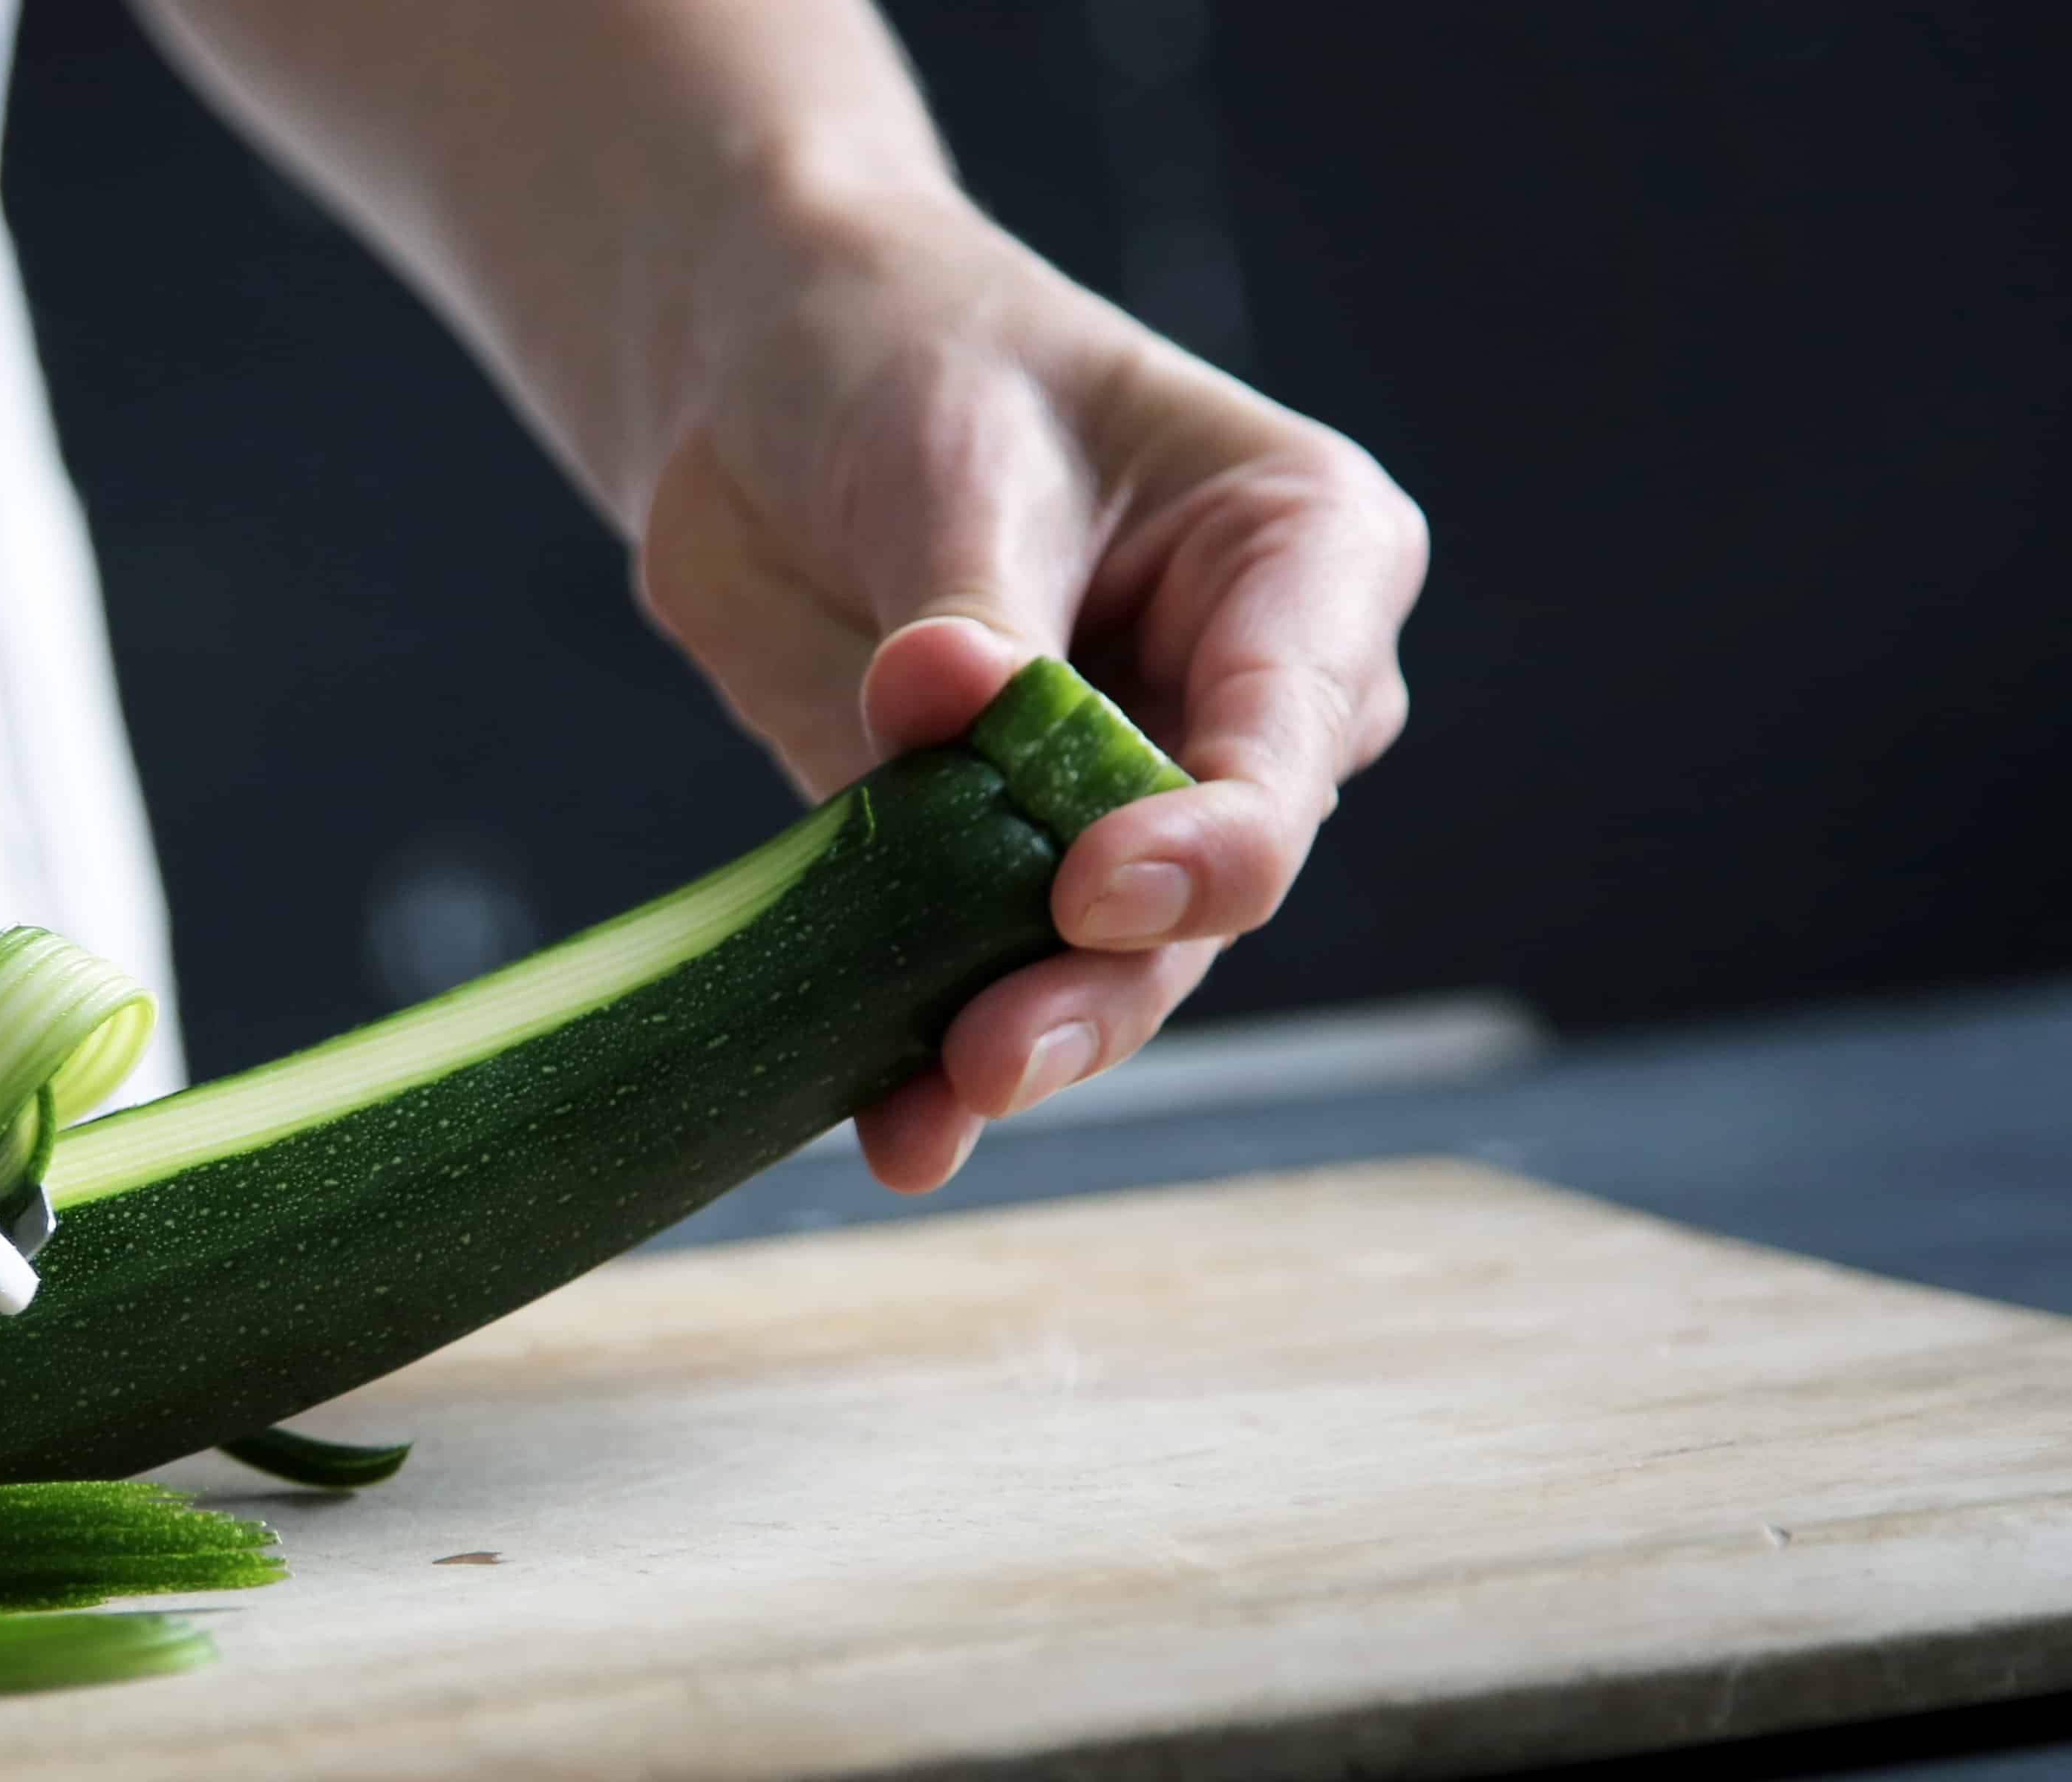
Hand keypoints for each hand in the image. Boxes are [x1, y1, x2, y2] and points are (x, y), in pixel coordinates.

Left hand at [636, 198, 1425, 1190]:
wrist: (764, 383)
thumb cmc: (907, 364)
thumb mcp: (949, 455)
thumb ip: (966, 605)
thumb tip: (941, 699)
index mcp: (1308, 560)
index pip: (1287, 736)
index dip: (1206, 839)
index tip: (1092, 888)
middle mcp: (1252, 703)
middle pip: (1211, 883)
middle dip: (1106, 980)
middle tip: (995, 1052)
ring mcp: (1134, 798)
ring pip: (1112, 960)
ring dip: (1022, 1040)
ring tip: (929, 1111)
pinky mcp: (1001, 862)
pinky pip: (982, 970)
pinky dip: (932, 1051)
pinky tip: (891, 1127)